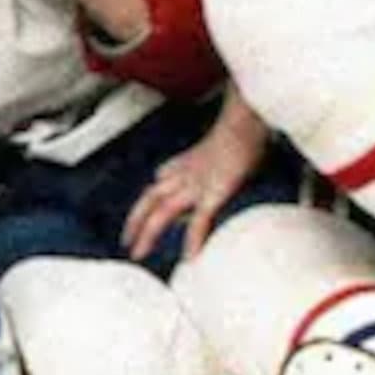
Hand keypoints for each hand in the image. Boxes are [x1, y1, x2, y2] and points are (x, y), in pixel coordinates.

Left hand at [124, 95, 269, 259]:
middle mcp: (186, 173)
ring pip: (163, 211)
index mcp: (189, 163)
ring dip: (148, 232)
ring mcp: (197, 183)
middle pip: (151, 198)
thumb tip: (217, 177)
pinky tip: (189, 257)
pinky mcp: (215, 191)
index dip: (150, 199)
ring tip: (138, 253)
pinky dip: (193, 239)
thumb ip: (215, 162)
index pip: (161, 181)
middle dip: (136, 220)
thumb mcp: (226, 148)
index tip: (146, 214)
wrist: (247, 118)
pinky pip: (200, 219)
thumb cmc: (243, 129)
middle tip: (127, 242)